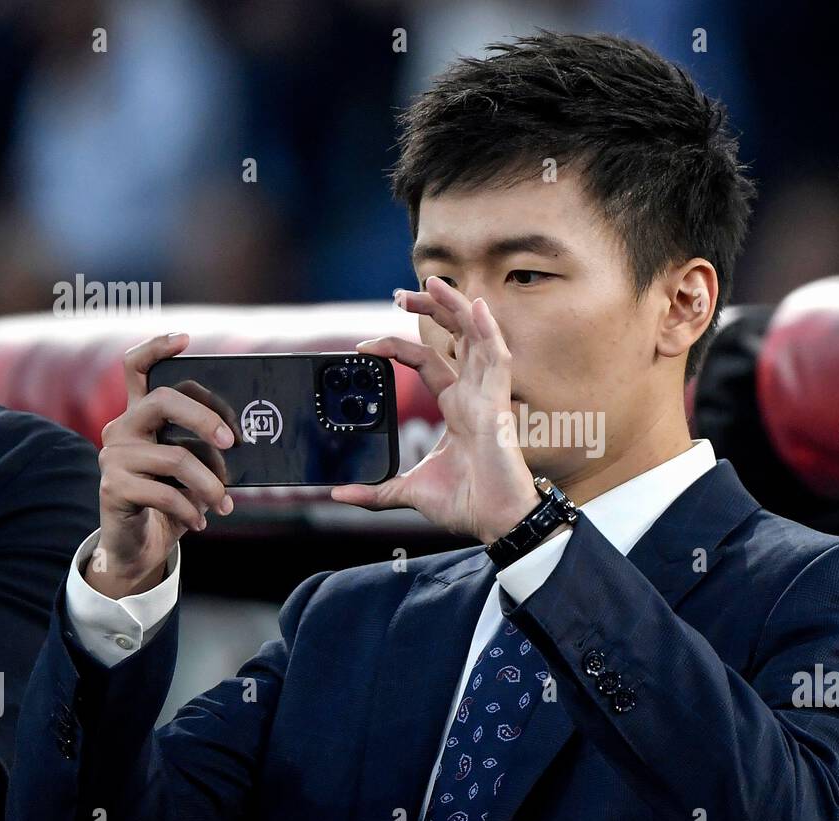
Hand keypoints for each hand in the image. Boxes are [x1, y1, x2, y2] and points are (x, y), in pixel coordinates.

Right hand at [86, 334, 236, 598]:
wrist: (139, 545)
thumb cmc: (172, 498)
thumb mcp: (192, 467)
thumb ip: (206, 446)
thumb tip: (244, 439)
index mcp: (141, 415)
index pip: (136, 367)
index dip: (157, 348)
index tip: (185, 340)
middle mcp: (122, 428)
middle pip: (163, 400)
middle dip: (206, 418)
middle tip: (233, 442)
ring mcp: (113, 456)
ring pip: (175, 456)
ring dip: (210, 484)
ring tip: (224, 503)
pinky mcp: (112, 487)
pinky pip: (165, 493)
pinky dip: (191, 510)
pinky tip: (201, 521)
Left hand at [330, 276, 540, 542]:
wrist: (495, 521)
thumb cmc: (466, 503)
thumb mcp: (409, 492)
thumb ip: (376, 491)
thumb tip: (339, 495)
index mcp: (455, 407)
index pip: (426, 360)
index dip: (397, 347)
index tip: (364, 346)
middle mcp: (472, 395)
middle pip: (454, 337)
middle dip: (431, 310)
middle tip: (401, 292)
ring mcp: (487, 396)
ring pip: (475, 338)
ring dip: (456, 308)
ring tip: (434, 282)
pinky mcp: (499, 405)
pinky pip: (497, 359)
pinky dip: (488, 331)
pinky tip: (476, 306)